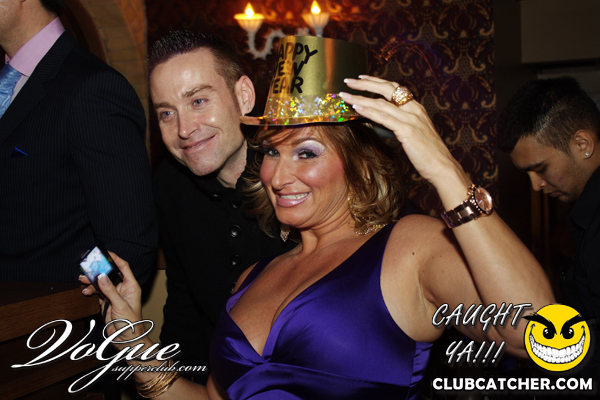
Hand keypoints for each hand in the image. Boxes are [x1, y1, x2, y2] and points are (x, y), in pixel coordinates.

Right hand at [80, 252, 144, 340]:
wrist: (127, 341)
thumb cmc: (131, 324)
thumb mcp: (120, 306)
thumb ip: (110, 291)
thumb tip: (102, 276)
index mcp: (131, 287)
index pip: (123, 267)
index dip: (115, 258)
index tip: (105, 253)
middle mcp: (123, 290)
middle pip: (110, 274)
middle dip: (98, 270)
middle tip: (87, 267)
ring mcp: (114, 297)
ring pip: (102, 284)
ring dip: (92, 282)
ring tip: (81, 280)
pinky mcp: (107, 304)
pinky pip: (97, 294)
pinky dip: (91, 292)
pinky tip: (85, 291)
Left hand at [339, 76, 468, 191]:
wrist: (442, 166)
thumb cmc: (427, 153)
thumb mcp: (415, 132)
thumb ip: (401, 123)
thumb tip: (384, 121)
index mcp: (416, 107)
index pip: (394, 88)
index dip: (376, 81)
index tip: (361, 77)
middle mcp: (414, 109)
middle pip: (386, 89)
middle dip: (365, 83)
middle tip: (348, 81)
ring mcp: (411, 119)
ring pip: (381, 103)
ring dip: (360, 98)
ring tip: (345, 95)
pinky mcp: (407, 130)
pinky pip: (384, 118)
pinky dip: (369, 111)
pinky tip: (357, 108)